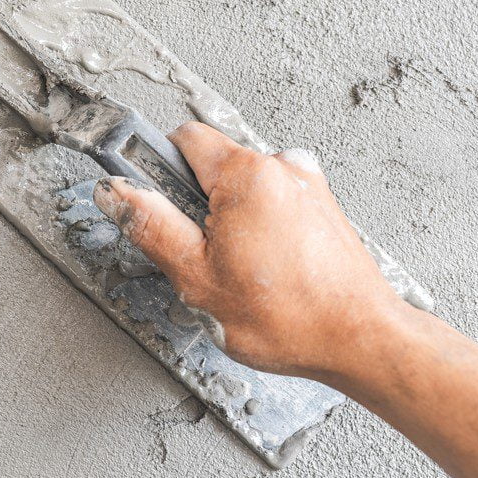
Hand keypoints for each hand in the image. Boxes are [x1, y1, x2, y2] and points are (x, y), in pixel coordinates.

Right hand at [90, 123, 406, 381]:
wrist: (361, 340)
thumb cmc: (291, 317)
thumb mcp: (196, 276)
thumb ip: (150, 225)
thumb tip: (117, 193)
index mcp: (248, 175)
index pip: (183, 138)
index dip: (156, 167)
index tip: (148, 195)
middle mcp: (283, 168)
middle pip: (213, 167)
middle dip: (196, 207)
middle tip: (199, 256)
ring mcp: (308, 187)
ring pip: (243, 191)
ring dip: (230, 223)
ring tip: (238, 271)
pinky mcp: (323, 209)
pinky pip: (273, 206)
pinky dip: (260, 231)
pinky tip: (265, 271)